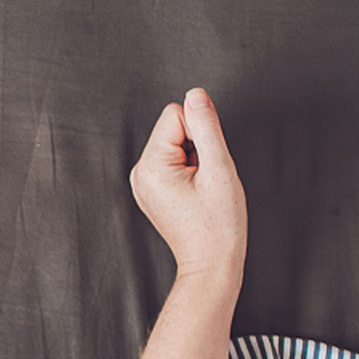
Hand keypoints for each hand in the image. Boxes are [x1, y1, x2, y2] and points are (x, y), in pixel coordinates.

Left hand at [129, 87, 246, 282]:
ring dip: (196, 159)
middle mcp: (139, 172)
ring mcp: (143, 182)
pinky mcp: (151, 188)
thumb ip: (207, 127)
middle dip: (197, 146)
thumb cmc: (218, 225)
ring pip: (176, 143)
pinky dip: (190, 171)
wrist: (211, 262)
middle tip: (206, 180)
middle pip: (174, 127)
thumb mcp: (220, 169)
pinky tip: (196, 193)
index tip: (207, 163)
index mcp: (150, 166)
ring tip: (202, 189)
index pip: (176, 113)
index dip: (201, 131)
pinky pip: (174, 161)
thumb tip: (196, 95)